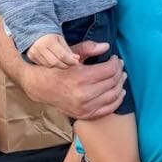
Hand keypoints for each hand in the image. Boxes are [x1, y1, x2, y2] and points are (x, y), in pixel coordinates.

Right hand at [0, 18, 126, 121]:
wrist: (40, 87)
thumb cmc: (56, 69)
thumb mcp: (70, 56)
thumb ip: (89, 49)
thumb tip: (107, 46)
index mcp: (80, 78)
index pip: (109, 70)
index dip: (116, 63)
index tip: (115, 59)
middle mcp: (84, 95)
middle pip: (112, 82)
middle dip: (119, 72)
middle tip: (119, 66)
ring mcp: (85, 107)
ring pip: (113, 95)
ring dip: (120, 84)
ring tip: (121, 77)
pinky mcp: (85, 115)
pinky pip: (108, 109)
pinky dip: (117, 100)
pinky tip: (119, 92)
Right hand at [26, 32, 77, 67]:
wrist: (35, 32)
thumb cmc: (51, 36)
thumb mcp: (60, 40)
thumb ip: (68, 50)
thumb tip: (77, 59)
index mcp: (49, 40)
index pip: (62, 55)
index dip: (70, 61)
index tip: (76, 62)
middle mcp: (40, 47)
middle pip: (55, 62)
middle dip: (65, 65)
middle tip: (70, 64)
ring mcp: (34, 52)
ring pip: (49, 65)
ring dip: (58, 66)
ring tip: (63, 63)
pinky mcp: (30, 57)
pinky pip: (43, 65)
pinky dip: (50, 65)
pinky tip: (53, 61)